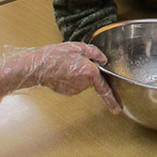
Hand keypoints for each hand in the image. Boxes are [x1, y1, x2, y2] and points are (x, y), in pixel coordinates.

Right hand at [0, 42, 120, 113]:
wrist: (39, 66)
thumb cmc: (56, 55)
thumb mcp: (78, 47)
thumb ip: (94, 53)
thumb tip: (103, 59)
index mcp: (90, 72)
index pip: (104, 88)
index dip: (112, 98)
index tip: (117, 108)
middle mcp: (84, 84)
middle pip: (92, 79)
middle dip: (87, 72)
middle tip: (75, 62)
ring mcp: (75, 89)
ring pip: (83, 81)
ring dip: (78, 74)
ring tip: (67, 65)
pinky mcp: (67, 92)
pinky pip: (74, 84)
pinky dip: (71, 78)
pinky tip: (63, 72)